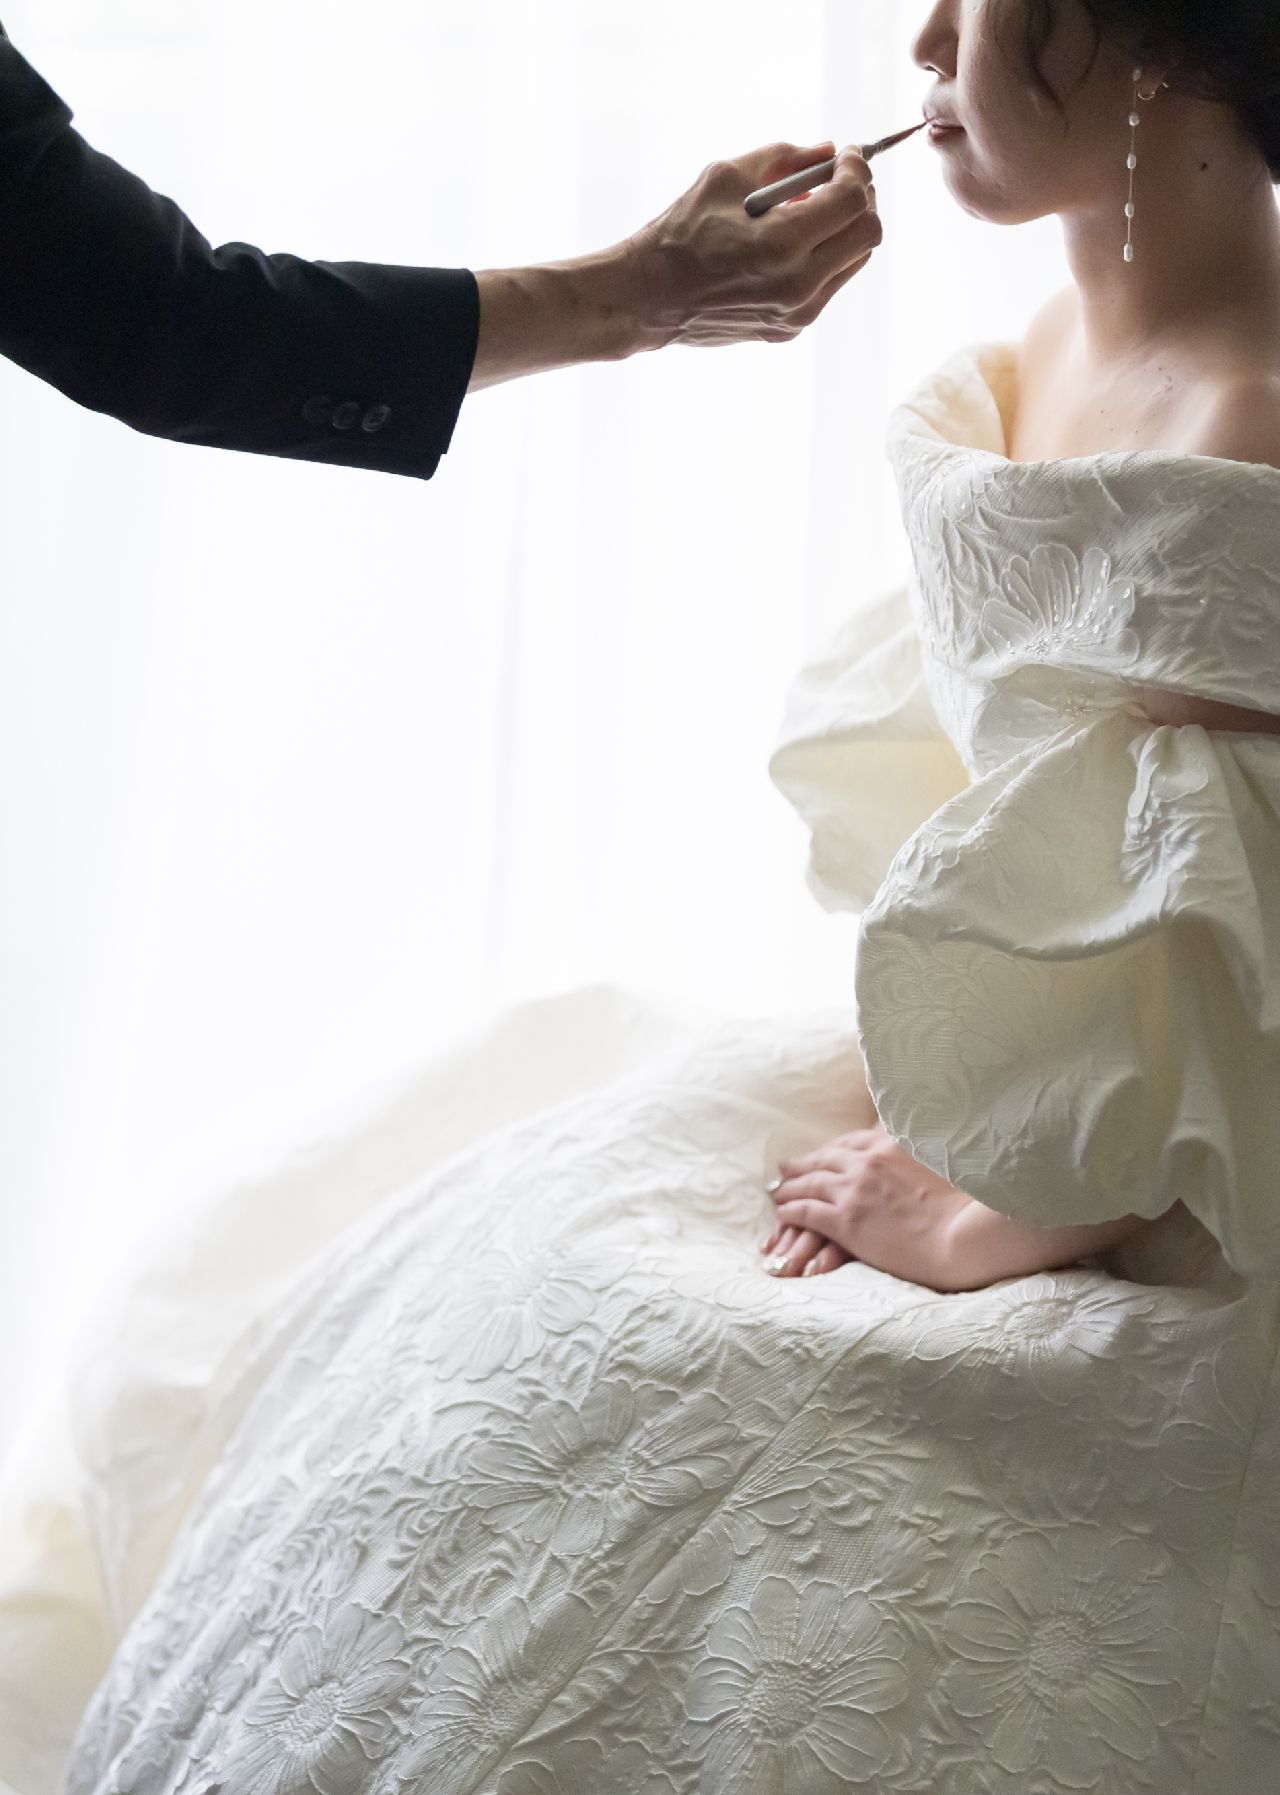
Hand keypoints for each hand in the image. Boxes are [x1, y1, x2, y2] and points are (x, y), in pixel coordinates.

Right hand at [624, 141, 881, 347]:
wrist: (649, 299)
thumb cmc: (680, 234)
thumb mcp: (726, 177)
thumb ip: (783, 158)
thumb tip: (826, 151)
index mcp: (781, 244)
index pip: (854, 202)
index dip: (857, 170)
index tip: (846, 155)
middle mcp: (797, 285)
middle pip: (868, 234)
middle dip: (861, 198)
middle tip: (839, 180)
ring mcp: (796, 314)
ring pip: (854, 262)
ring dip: (844, 229)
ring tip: (809, 211)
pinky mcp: (790, 329)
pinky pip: (829, 285)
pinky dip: (824, 257)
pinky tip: (793, 244)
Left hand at [762, 1122, 972, 1290]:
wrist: (963, 1237)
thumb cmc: (962, 1207)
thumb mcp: (940, 1164)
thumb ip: (917, 1154)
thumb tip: (914, 1154)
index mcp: (889, 1145)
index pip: (847, 1144)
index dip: (828, 1151)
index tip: (818, 1156)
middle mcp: (866, 1162)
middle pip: (822, 1160)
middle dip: (801, 1166)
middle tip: (785, 1170)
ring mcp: (853, 1190)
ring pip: (807, 1184)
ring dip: (788, 1188)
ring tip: (777, 1192)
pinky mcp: (845, 1221)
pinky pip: (805, 1212)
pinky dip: (790, 1210)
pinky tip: (782, 1213)